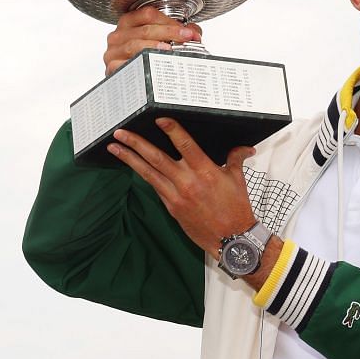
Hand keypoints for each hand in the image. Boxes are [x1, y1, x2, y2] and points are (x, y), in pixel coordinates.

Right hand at [103, 6, 201, 75]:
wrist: (129, 86)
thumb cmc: (143, 58)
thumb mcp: (159, 41)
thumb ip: (177, 34)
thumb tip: (194, 32)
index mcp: (128, 22)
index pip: (148, 14)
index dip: (170, 21)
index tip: (187, 31)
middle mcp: (118, 35)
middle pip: (145, 29)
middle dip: (169, 33)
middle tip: (186, 39)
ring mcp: (113, 51)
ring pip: (135, 45)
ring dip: (154, 47)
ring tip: (170, 50)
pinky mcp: (111, 68)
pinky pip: (127, 64)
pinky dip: (141, 63)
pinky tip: (153, 64)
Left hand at [108, 117, 257, 254]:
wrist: (231, 239)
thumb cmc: (236, 209)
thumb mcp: (237, 180)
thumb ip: (235, 159)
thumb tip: (244, 148)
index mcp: (206, 171)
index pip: (185, 145)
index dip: (171, 131)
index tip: (158, 119)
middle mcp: (188, 182)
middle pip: (157, 158)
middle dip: (136, 144)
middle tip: (120, 133)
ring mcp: (176, 195)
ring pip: (148, 173)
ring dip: (129, 159)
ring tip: (115, 148)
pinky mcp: (171, 207)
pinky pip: (155, 187)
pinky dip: (143, 175)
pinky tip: (132, 166)